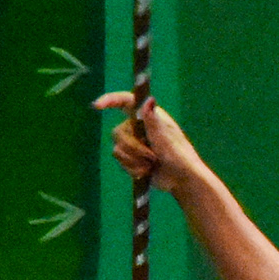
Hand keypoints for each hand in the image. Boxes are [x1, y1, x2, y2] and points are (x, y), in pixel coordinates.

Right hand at [93, 89, 214, 195]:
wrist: (181, 179)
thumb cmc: (180, 155)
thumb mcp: (166, 137)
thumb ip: (153, 119)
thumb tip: (148, 99)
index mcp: (149, 116)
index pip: (125, 101)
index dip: (109, 100)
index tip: (97, 106)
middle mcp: (138, 126)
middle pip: (117, 133)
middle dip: (134, 148)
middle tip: (152, 156)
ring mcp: (133, 142)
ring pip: (117, 149)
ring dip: (135, 160)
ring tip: (152, 164)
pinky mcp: (131, 157)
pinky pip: (120, 160)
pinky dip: (133, 167)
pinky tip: (147, 171)